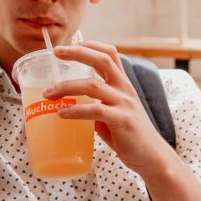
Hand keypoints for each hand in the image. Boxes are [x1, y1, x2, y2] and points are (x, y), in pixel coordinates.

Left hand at [43, 41, 177, 177]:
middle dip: (77, 53)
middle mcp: (125, 89)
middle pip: (102, 61)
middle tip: (56, 52)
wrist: (151, 156)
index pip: (110, 54)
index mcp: (123, 84)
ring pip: (92, 85)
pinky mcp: (122, 121)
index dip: (90, 45)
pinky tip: (62, 114)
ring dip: (66, 86)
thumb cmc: (130, 135)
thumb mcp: (115, 112)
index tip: (69, 44)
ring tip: (49, 93)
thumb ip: (97, 105)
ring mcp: (124, 104)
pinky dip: (75, 111)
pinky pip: (95, 111)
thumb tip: (72, 106)